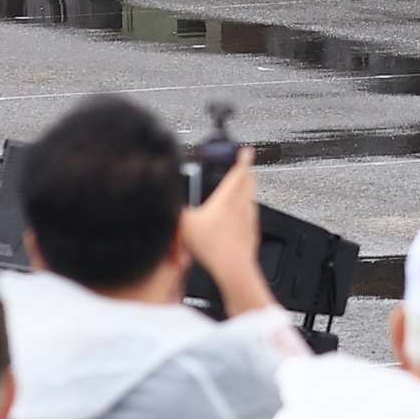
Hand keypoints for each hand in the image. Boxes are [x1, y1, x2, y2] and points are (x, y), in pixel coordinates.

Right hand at [178, 147, 276, 317]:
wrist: (233, 267)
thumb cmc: (212, 246)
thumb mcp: (184, 224)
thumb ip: (176, 210)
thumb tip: (167, 204)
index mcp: (227, 197)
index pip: (239, 170)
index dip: (243, 157)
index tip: (247, 151)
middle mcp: (242, 204)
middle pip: (250, 181)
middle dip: (246, 173)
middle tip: (242, 169)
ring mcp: (250, 217)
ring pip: (251, 197)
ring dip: (246, 192)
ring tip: (236, 193)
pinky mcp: (253, 230)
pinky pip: (251, 215)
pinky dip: (245, 211)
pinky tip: (234, 220)